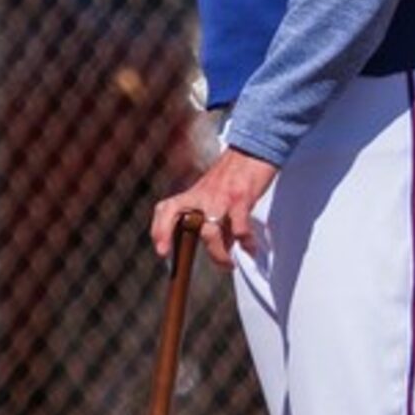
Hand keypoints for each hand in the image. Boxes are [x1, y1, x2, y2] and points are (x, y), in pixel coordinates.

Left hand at [155, 147, 276, 268]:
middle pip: (187, 226)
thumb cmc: (234, 174)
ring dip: (220, 254)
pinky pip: (240, 228)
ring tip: (228, 264)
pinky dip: (246, 242)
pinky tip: (250, 248)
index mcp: (193, 194)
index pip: (166, 210)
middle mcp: (202, 196)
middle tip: (194, 265)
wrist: (253, 148)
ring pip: (211, 233)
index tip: (163, 252)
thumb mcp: (216, 194)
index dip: (160, 231)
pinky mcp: (240, 198)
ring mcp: (220, 197)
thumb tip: (224, 247)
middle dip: (196, 250)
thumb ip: (215, 218)